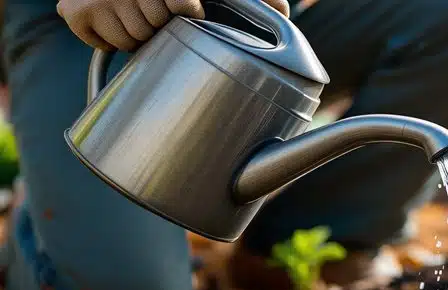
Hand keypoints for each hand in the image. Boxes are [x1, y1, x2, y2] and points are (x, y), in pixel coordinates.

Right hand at [58, 0, 289, 50]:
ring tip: (142, 17)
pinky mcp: (74, 10)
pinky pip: (97, 40)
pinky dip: (106, 36)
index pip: (183, 6)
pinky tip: (117, 21)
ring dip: (137, 33)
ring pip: (127, 39)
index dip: (187, 10)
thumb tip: (285, 15)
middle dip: (162, 24)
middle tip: (162, 14)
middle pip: (154, 28)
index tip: (187, 4)